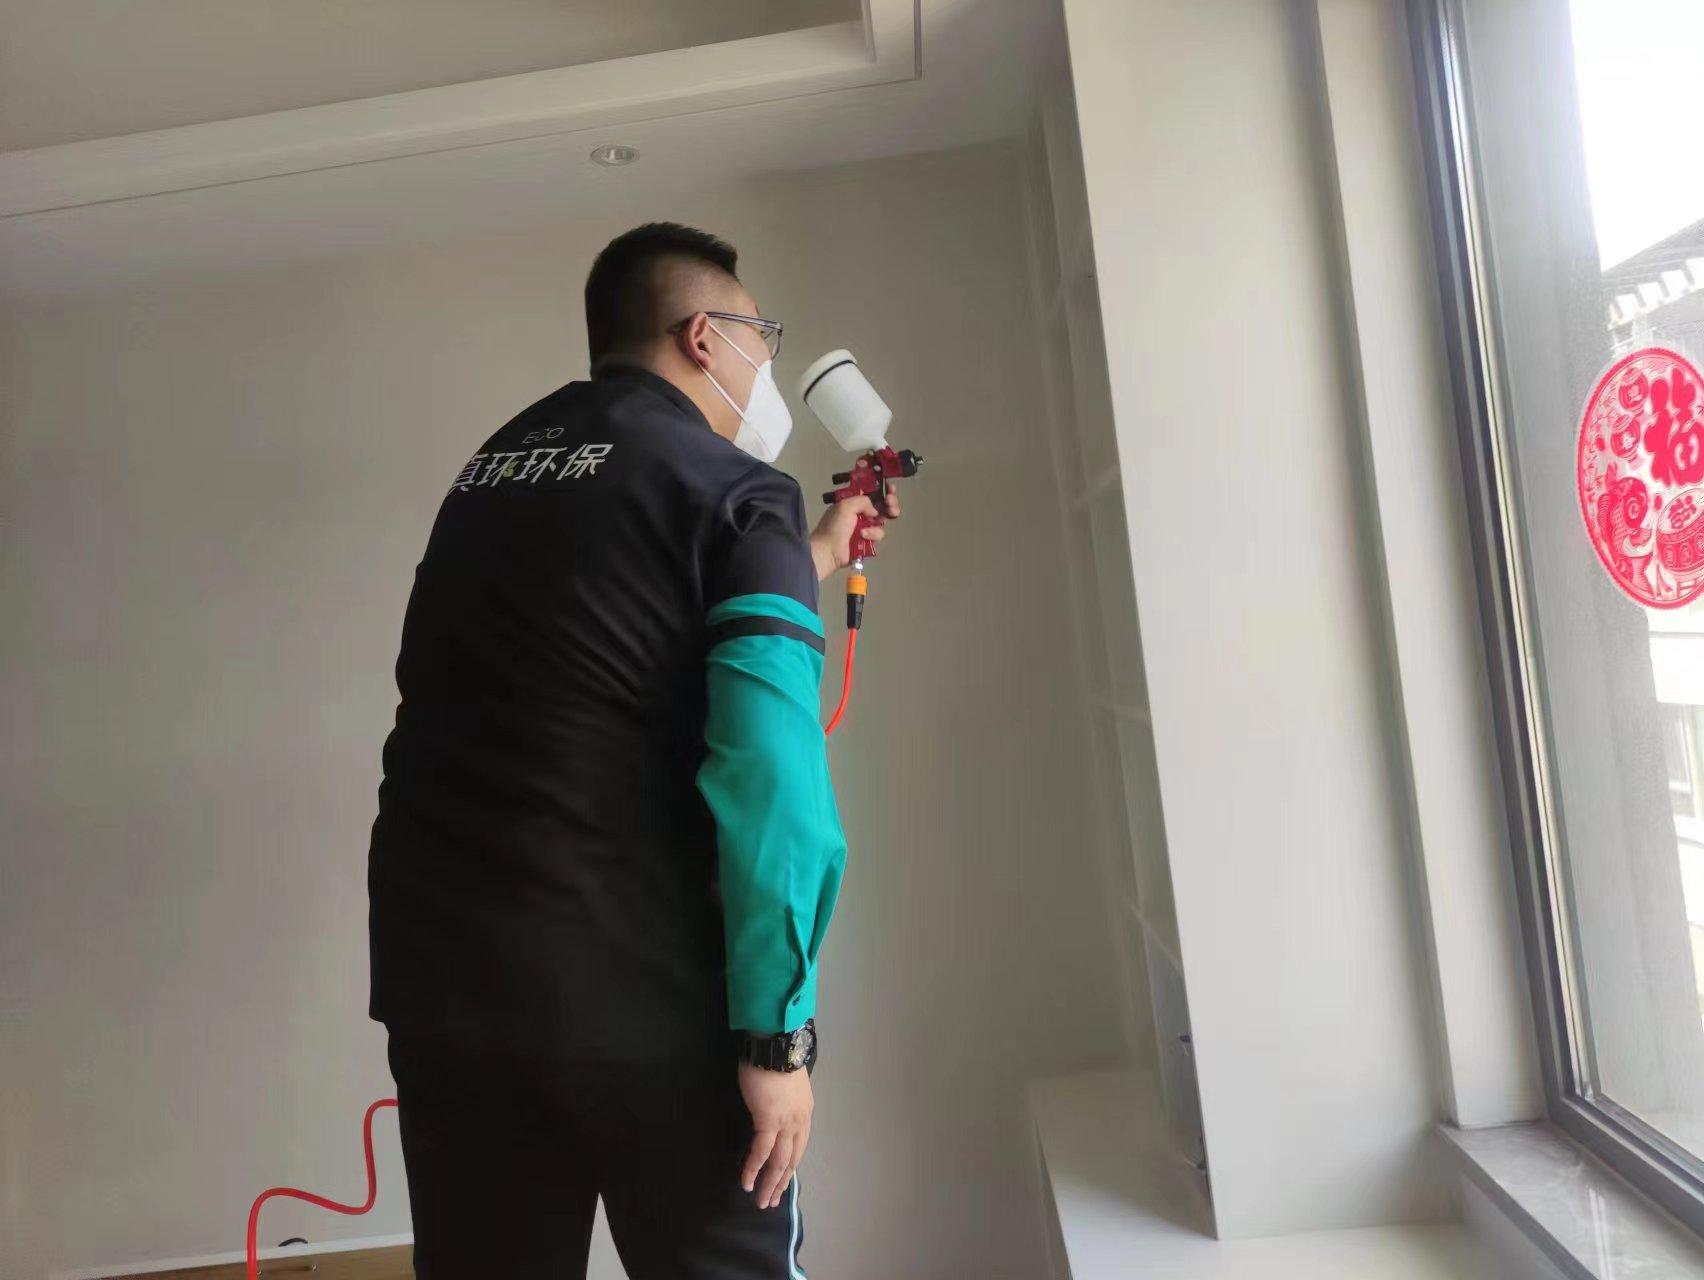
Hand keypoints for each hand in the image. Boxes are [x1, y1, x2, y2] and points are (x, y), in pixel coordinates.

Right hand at [738, 1061, 813, 1209]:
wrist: (774, 1044)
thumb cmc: (775, 1060)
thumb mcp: (786, 1086)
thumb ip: (783, 1103)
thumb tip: (773, 1113)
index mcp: (805, 1113)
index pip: (799, 1147)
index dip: (790, 1167)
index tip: (782, 1181)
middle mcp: (800, 1121)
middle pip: (792, 1160)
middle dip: (781, 1183)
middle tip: (771, 1201)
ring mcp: (786, 1122)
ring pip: (779, 1161)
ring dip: (769, 1183)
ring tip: (760, 1201)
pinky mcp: (768, 1120)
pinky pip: (761, 1151)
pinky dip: (754, 1168)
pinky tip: (747, 1182)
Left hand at [810, 486, 902, 581]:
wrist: (828, 551)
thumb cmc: (833, 527)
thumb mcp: (845, 506)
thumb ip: (863, 501)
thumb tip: (875, 510)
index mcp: (853, 502)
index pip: (871, 493)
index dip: (883, 490)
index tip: (891, 489)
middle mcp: (860, 514)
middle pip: (881, 506)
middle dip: (889, 504)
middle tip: (890, 504)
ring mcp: (865, 527)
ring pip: (882, 521)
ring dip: (880, 520)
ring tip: (875, 521)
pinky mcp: (868, 541)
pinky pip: (878, 535)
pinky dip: (872, 535)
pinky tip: (863, 536)